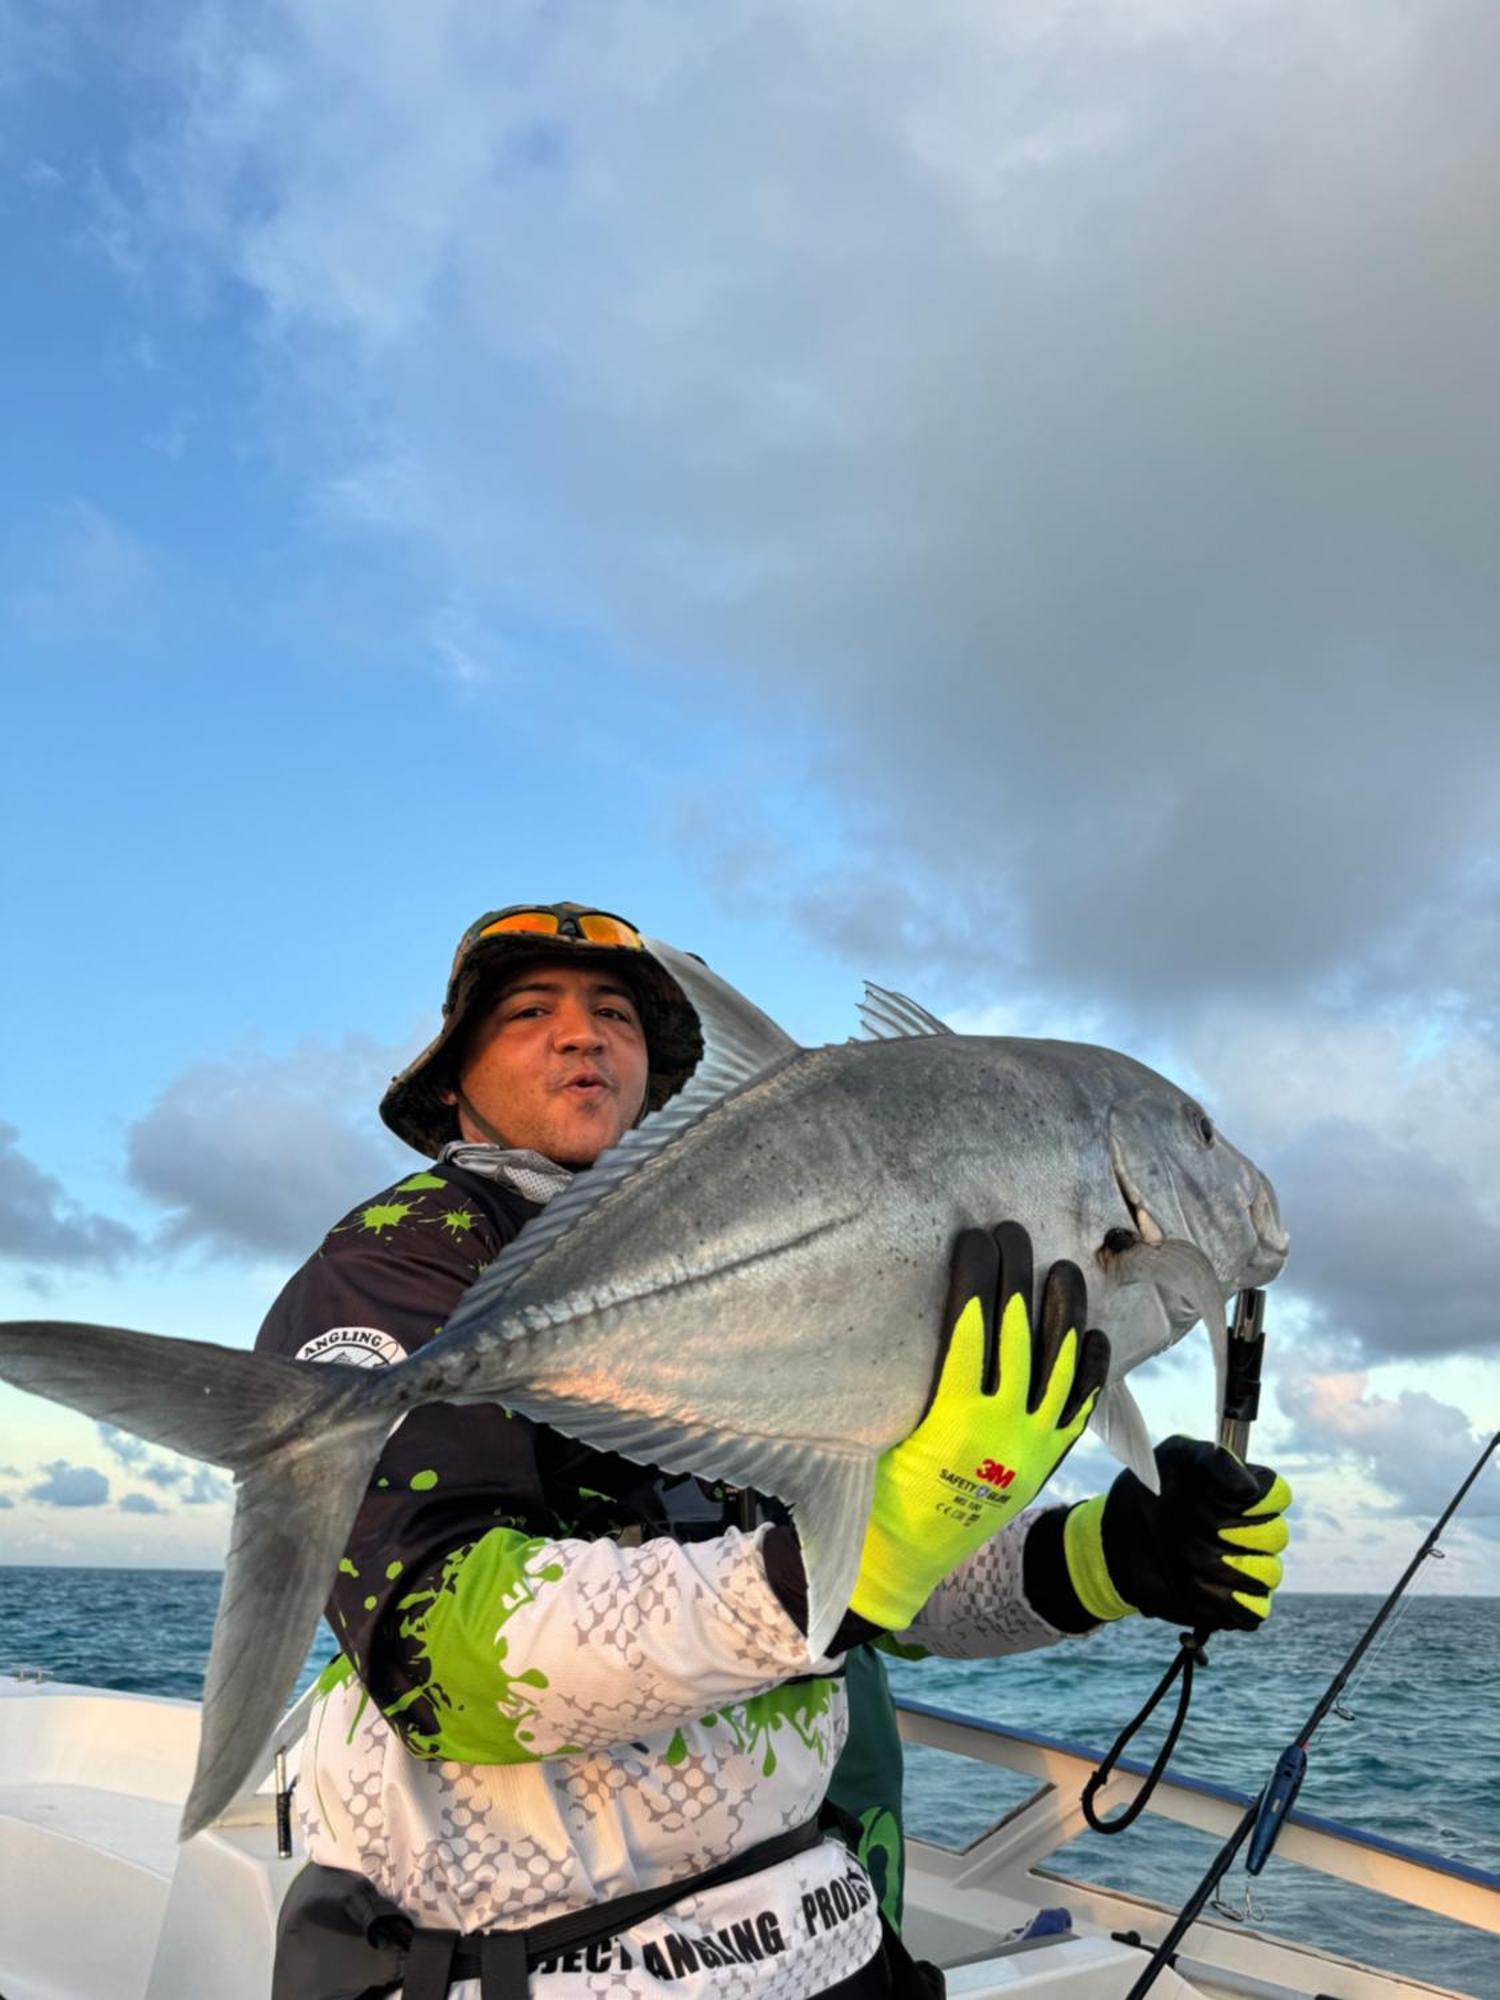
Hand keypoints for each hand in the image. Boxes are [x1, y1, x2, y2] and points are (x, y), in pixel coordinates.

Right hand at [849, 1222, 1109, 1630]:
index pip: (971, 1329)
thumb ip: (910, 1381)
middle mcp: (1002, 1430)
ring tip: (1063, 1270)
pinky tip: (1094, 1337)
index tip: (976, 1239)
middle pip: (1019, 1336)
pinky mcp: (1045, 1463)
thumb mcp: (882, 1430)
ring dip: (1064, 1314)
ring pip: (1061, 1368)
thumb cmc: (879, 1489)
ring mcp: (1031, 1447)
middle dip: (1017, 1277)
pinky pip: (1079, 1410)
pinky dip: (1090, 1372)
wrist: (908, 1557)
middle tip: (1014, 1232)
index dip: (976, 1279)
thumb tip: (925, 1312)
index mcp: (953, 1419)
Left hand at [1064, 1436, 1291, 1630]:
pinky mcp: (1234, 1607)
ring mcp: (1248, 1570)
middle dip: (1221, 1530)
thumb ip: (1214, 1461)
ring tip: (1182, 1554)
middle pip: (1275, 1535)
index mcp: (1246, 1493)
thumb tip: (1250, 1489)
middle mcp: (1255, 1531)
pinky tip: (1188, 1584)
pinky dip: (1217, 1600)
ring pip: (1266, 1574)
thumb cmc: (1149, 1491)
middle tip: (1185, 1524)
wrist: (1117, 1538)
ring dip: (1215, 1564)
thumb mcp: (1175, 1458)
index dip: (1248, 1499)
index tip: (1210, 1494)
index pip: (1278, 1495)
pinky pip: (1252, 1612)